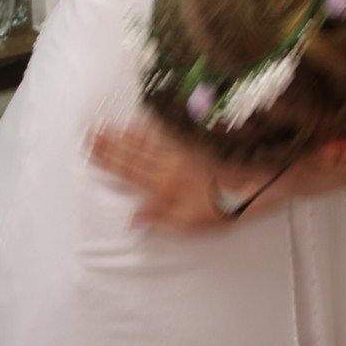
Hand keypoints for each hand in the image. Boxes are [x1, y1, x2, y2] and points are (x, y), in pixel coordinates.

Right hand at [88, 118, 232, 228]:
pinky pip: (164, 132)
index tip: (88, 152)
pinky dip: (147, 127)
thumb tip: (133, 217)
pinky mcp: (193, 140)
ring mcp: (181, 149)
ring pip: (144, 141)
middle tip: (87, 134)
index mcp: (165, 186)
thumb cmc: (226, 206)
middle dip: (107, 144)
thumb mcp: (192, 223)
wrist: (258, 180)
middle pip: (131, 153)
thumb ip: (160, 218)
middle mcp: (169, 164)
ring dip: (121, 134)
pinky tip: (135, 122)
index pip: (128, 172)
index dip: (106, 161)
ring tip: (103, 127)